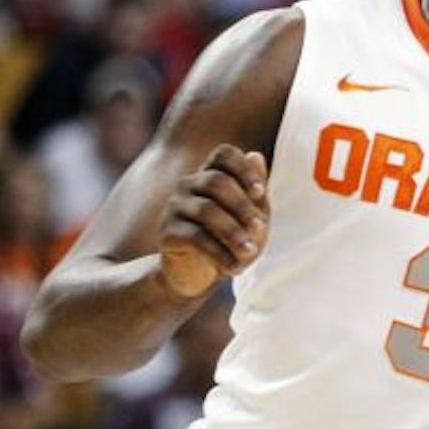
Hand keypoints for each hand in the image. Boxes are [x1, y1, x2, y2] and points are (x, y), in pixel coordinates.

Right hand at [160, 144, 269, 299]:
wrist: (198, 274)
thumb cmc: (230, 241)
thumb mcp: (251, 218)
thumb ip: (255, 191)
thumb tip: (256, 155)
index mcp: (212, 175)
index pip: (224, 154)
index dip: (244, 168)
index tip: (261, 192)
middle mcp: (190, 185)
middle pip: (217, 181)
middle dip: (242, 205)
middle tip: (259, 227)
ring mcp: (176, 206)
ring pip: (207, 210)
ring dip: (234, 232)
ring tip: (250, 252)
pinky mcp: (168, 231)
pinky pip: (196, 237)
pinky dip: (219, 252)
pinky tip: (234, 267)